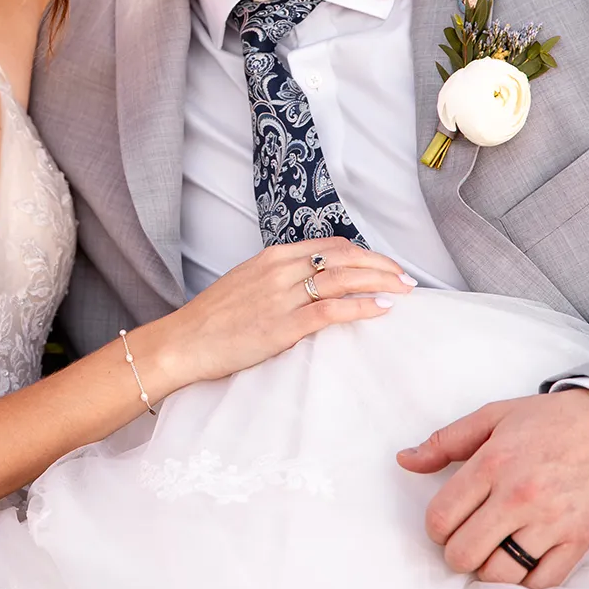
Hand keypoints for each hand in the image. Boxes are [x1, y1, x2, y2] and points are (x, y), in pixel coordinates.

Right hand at [141, 237, 413, 392]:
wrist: (182, 342)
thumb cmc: (212, 320)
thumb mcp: (246, 284)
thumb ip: (278, 279)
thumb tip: (310, 285)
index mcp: (273, 257)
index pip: (331, 246)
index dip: (364, 254)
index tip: (384, 265)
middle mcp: (280, 269)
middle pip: (344, 258)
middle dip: (381, 266)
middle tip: (406, 278)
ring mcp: (281, 296)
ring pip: (343, 279)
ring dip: (380, 282)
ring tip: (404, 291)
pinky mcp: (282, 325)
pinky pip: (331, 309)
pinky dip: (361, 306)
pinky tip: (382, 308)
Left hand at [396, 388, 588, 588]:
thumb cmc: (551, 421)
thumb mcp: (494, 416)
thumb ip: (445, 440)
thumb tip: (404, 460)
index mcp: (493, 463)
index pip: (440, 518)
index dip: (435, 528)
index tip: (446, 523)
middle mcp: (519, 496)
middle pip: (463, 553)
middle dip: (458, 551)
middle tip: (469, 538)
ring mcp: (550, 523)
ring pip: (498, 574)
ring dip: (488, 569)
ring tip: (493, 551)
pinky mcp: (577, 542)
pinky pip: (540, 584)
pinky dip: (524, 581)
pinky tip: (520, 563)